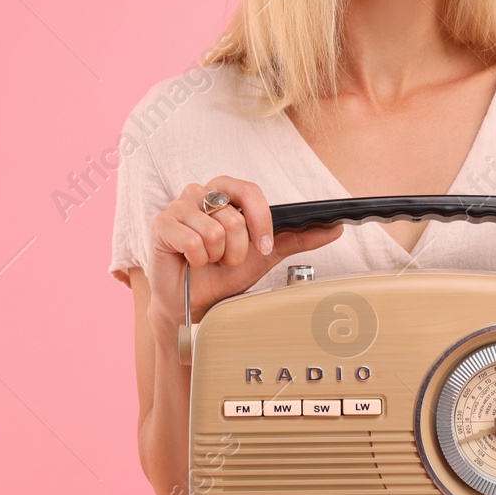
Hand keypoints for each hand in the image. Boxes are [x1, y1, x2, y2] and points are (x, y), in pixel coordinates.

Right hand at [146, 176, 343, 328]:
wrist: (193, 303)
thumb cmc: (223, 274)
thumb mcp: (265, 256)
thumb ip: (297, 239)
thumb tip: (334, 229)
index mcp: (224, 194)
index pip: (249, 190)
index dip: (260, 221)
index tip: (263, 247)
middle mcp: (199, 193)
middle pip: (233, 214)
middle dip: (237, 248)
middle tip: (228, 259)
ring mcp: (177, 207)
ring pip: (214, 230)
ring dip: (216, 256)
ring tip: (208, 261)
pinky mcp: (161, 224)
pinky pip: (192, 241)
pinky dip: (196, 260)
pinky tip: (190, 263)